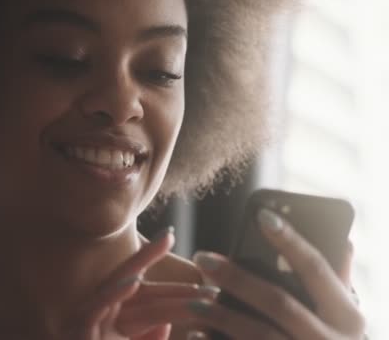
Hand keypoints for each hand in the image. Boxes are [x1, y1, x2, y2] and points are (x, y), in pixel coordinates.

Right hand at [63, 228, 212, 339]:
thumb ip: (148, 339)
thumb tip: (164, 323)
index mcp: (112, 316)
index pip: (135, 283)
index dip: (151, 259)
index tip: (171, 237)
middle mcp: (98, 313)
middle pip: (124, 278)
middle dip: (146, 255)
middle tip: (169, 234)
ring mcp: (87, 321)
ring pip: (110, 289)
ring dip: (132, 269)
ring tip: (154, 248)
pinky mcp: (80, 332)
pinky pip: (97, 310)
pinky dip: (115, 295)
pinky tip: (133, 282)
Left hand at [187, 208, 365, 339]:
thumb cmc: (331, 339)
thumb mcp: (343, 316)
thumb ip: (337, 282)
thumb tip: (345, 240)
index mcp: (347, 316)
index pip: (316, 268)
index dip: (290, 240)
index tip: (261, 215)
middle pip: (278, 302)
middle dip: (236, 278)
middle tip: (202, 258)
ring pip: (257, 333)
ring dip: (221, 315)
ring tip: (193, 302)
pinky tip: (199, 333)